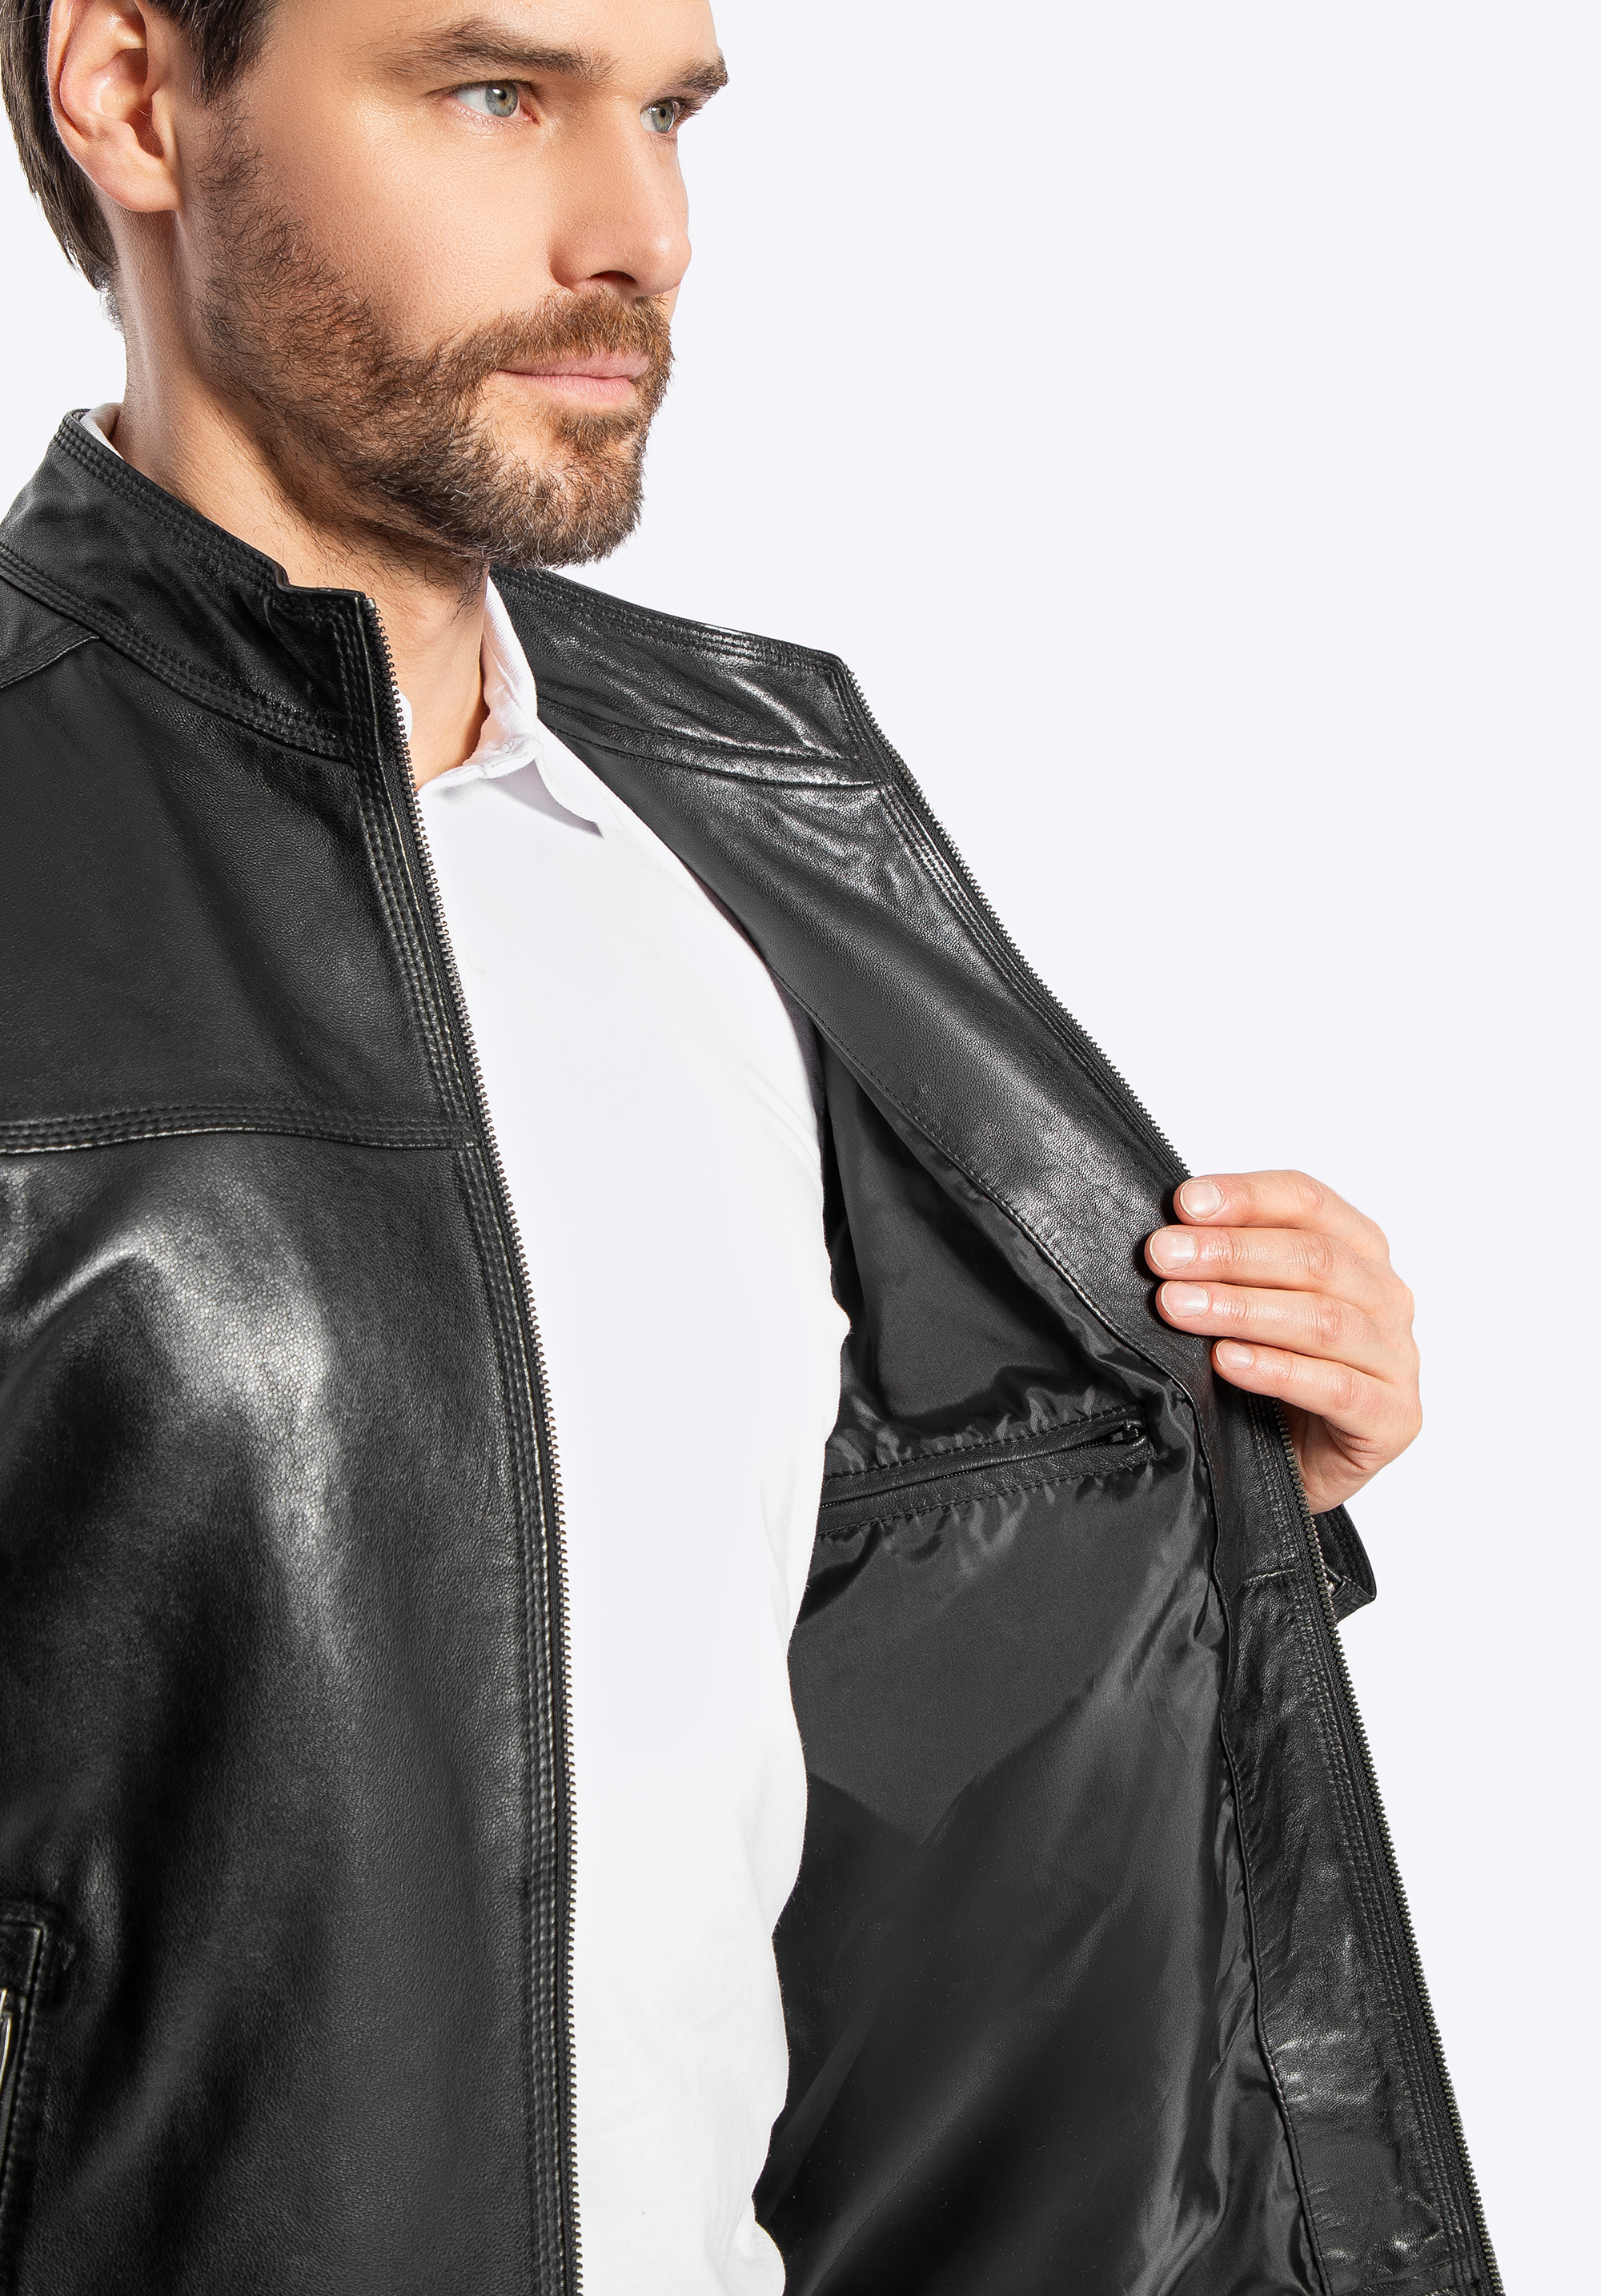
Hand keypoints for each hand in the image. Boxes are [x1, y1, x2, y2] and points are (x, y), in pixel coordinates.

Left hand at [1144, 1171, 1420, 1514]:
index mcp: (1358, 1249)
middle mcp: (1386, 1296)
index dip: (1246, 1196)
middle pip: (1314, 1256)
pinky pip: (1337, 1388)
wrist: (1300, 1469)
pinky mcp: (1394, 1418)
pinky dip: (1276, 1370)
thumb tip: (1166, 1233)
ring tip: (1178, 1307)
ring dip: (1242, 1308)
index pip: (1307, 1200)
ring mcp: (1396, 1358)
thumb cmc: (1270, 1378)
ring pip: (1325, 1319)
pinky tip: (1226, 1361)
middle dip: (1230, 1253)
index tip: (1184, 1203)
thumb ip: (1224, 1266)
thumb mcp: (1248, 1307)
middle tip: (1163, 1257)